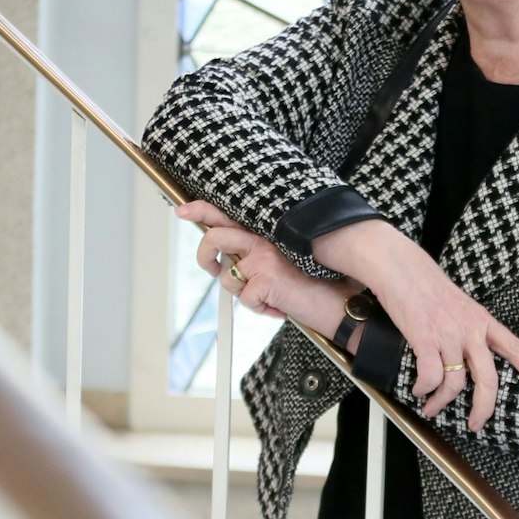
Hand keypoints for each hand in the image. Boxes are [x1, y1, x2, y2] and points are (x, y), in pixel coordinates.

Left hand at [176, 199, 324, 321]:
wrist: (335, 301)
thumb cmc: (309, 282)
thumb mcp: (279, 261)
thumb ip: (254, 255)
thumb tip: (226, 262)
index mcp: (263, 233)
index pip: (226, 215)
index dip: (201, 210)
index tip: (183, 211)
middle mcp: (261, 241)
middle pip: (214, 237)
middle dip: (203, 255)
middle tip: (210, 267)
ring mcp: (263, 259)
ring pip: (227, 277)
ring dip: (243, 293)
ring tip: (267, 295)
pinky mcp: (265, 279)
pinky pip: (244, 299)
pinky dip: (259, 308)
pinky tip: (277, 305)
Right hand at [313, 220, 518, 430]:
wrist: (401, 269)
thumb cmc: (428, 288)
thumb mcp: (460, 307)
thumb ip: (469, 330)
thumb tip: (469, 360)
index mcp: (484, 321)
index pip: (516, 348)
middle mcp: (471, 330)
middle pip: (488, 379)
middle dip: (483, 408)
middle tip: (476, 424)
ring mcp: (449, 334)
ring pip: (454, 383)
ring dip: (441, 403)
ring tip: (431, 408)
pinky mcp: (425, 338)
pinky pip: (430, 376)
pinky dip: (424, 389)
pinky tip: (418, 391)